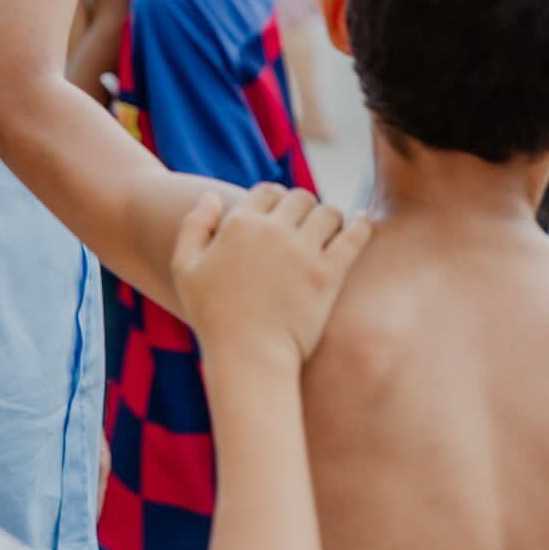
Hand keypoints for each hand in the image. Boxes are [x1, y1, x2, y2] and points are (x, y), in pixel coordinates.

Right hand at [173, 184, 370, 371]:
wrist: (248, 358)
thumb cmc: (214, 318)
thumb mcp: (185, 269)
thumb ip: (194, 226)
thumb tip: (211, 196)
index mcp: (239, 223)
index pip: (267, 191)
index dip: (275, 200)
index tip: (279, 216)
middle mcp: (272, 230)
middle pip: (300, 198)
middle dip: (303, 208)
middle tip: (305, 226)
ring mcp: (302, 251)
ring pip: (328, 212)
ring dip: (329, 218)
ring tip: (328, 233)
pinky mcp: (328, 273)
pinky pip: (354, 235)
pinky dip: (361, 225)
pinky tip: (362, 223)